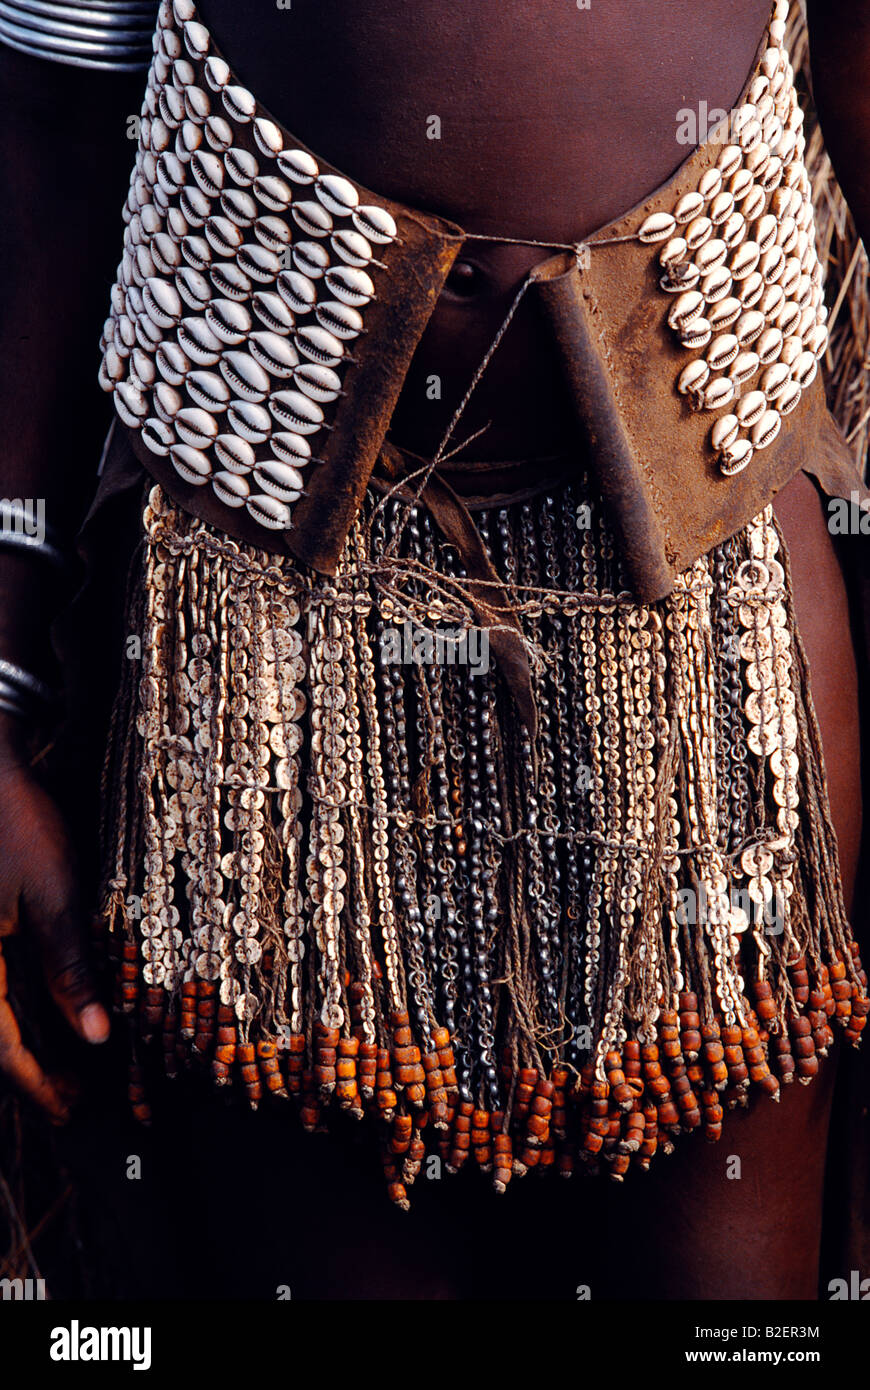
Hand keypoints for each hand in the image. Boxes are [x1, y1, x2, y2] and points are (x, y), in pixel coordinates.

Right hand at [0, 718, 109, 1120]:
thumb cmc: (16, 825)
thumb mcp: (52, 897)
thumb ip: (68, 968)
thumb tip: (93, 1035)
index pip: (1, 1046)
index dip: (36, 1085)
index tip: (70, 1112)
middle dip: (33, 1075)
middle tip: (75, 1102)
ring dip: (28, 1046)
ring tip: (70, 1072)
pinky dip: (24, 1010)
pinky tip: (53, 1015)